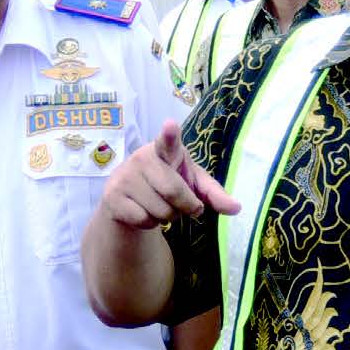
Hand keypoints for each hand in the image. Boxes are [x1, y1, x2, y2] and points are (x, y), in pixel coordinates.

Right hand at [101, 120, 239, 229]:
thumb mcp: (193, 184)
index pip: (168, 141)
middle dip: (186, 206)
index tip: (170, 125)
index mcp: (165, 150)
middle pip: (173, 192)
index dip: (170, 135)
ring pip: (160, 211)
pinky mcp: (112, 197)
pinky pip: (143, 220)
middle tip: (184, 205)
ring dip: (168, 217)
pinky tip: (144, 211)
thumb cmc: (168, 183)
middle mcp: (142, 158)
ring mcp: (124, 177)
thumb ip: (214, 194)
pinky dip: (150, 224)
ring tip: (160, 205)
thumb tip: (237, 208)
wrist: (129, 197)